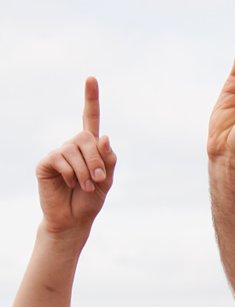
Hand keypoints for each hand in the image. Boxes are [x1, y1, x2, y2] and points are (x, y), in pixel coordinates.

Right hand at [36, 77, 116, 235]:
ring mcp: (58, 153)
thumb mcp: (107, 181)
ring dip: (85, 170)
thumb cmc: (90, 200)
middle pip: (86, 138)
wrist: (73, 220)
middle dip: (97, 160)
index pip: (90, 118)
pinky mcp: (46, 162)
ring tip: (86, 186)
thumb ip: (108, 160)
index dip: (91, 99)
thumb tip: (104, 137)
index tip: (91, 78)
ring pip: (74, 149)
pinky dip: (71, 173)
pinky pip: (60, 159)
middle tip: (99, 179)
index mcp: (90, 148)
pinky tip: (71, 183)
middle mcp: (73, 146)